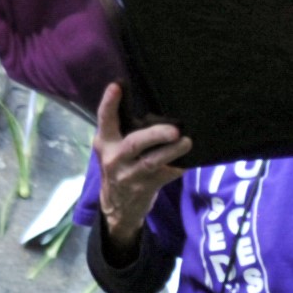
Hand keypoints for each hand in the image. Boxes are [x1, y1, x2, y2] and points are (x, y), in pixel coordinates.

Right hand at [91, 83, 190, 253]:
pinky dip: (178, 167)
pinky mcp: (145, 188)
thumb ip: (125, 131)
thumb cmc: (121, 167)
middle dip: (156, 135)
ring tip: (187, 142)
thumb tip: (155, 108)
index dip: (110, 102)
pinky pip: (166, 174)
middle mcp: (114, 158)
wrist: (117, 206)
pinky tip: (184, 163)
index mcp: (104, 143)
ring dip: (173, 151)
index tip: (117, 86)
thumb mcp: (113, 149)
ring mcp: (129, 175)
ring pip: (152, 162)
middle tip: (174, 131)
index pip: (105, 119)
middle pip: (134, 143)